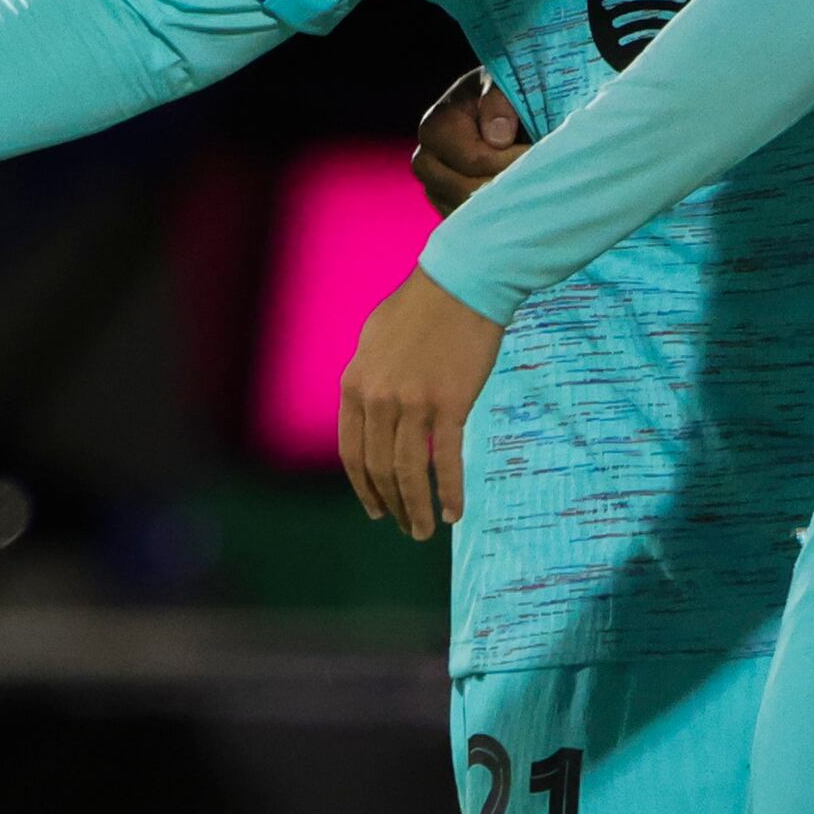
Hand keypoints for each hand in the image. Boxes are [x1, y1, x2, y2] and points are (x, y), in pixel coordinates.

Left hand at [337, 271, 504, 537]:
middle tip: (403, 526)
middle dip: (391, 504)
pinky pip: (445, 461)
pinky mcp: (449, 405)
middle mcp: (378, 399)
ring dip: (416, 508)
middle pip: (379, 468)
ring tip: (422, 530)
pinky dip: (448, 492)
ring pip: (409, 471)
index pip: (352, 452)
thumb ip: (368, 379)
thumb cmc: (421, 307)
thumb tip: (370, 411)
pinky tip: (453, 513)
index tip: (375, 508)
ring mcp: (413, 404)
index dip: (363, 487)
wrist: (462, 283)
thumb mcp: (374, 340)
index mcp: (354, 385)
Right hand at [411, 68, 525, 212]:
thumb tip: (498, 136)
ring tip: (529, 185)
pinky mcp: (448, 208)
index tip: (537, 152)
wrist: (505, 111)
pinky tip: (518, 200)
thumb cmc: (506, 94)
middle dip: (506, 184)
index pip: (473, 160)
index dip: (509, 161)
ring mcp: (435, 188)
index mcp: (436, 126)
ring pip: (465, 213)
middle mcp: (426, 160)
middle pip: (463, 191)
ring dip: (502, 202)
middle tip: (538, 174)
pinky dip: (495, 217)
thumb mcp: (505, 83)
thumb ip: (500, 99)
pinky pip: (469, 225)